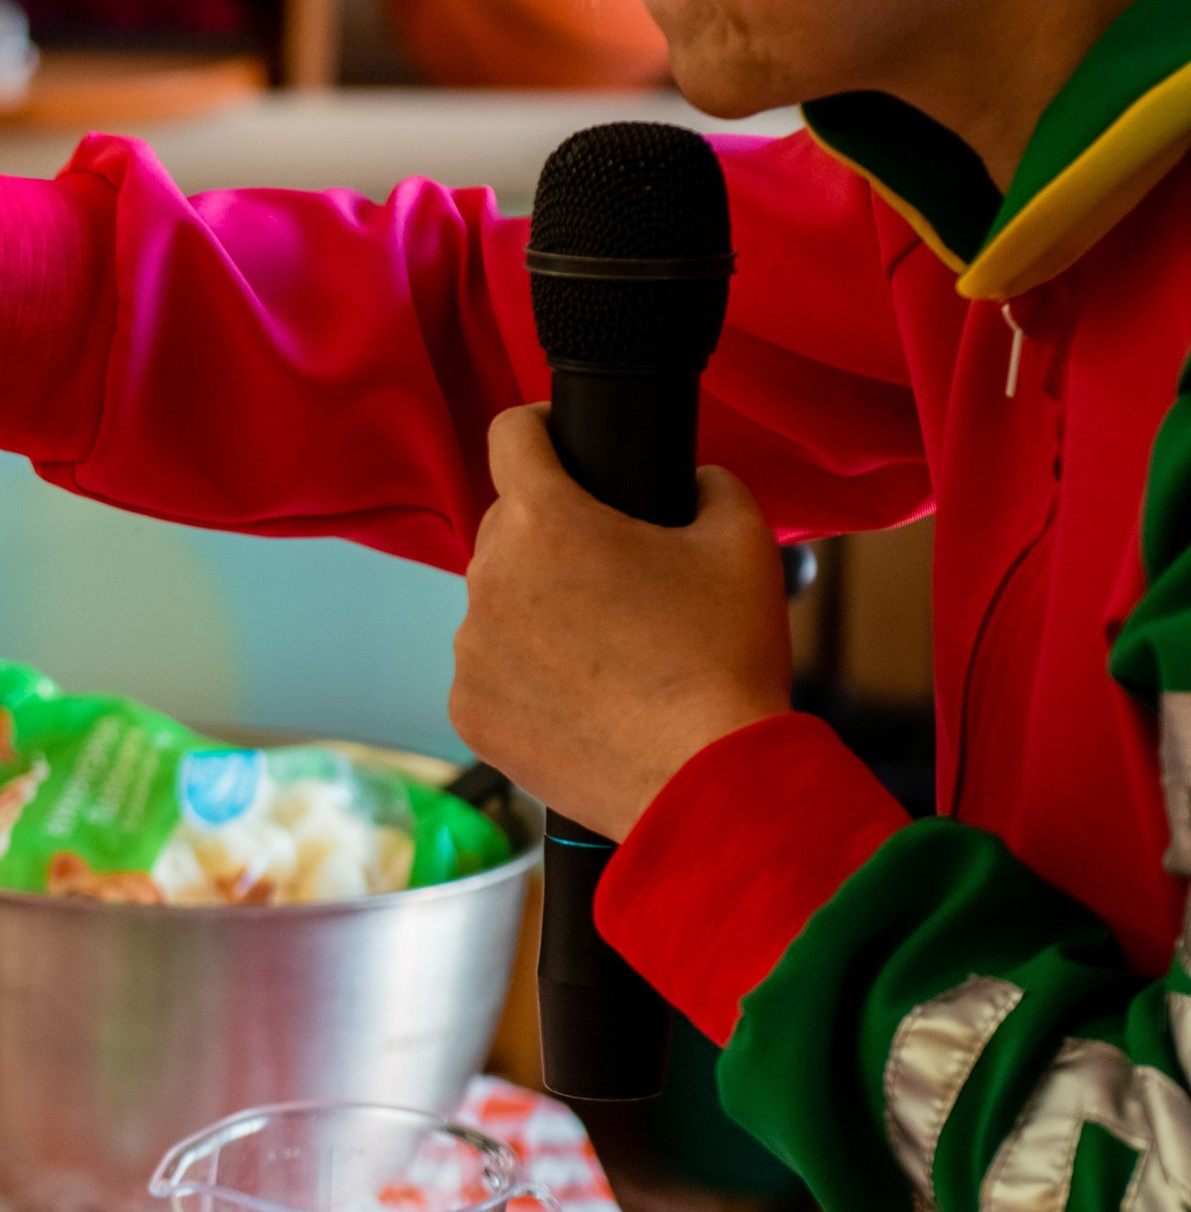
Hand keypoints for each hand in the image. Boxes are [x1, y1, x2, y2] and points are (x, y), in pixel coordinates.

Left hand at [449, 405, 791, 837]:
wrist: (706, 783)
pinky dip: (526, 677)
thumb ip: (710, 483)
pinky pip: (490, 672)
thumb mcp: (744, 538)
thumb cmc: (724, 658)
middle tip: (617, 574)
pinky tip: (584, 699)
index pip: (510, 434)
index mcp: (544, 519)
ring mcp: (470, 652)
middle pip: (509, 527)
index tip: (560, 444)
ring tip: (608, 650)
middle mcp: (489, 578)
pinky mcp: (468, 714)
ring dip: (538, 610)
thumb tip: (693, 483)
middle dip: (555, 536)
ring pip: (498, 604)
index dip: (539, 428)